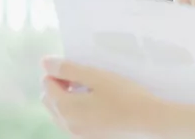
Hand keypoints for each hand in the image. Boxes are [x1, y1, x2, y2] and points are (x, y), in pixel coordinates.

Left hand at [41, 56, 162, 137]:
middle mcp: (67, 124)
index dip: (60, 71)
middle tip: (83, 78)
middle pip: (49, 100)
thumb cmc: (125, 95)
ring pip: (59, 113)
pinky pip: (72, 122)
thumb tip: (45, 62)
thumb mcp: (97, 77)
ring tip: (90, 90)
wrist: (149, 119)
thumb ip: (69, 69)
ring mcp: (78, 134)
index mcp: (65, 107)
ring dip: (66, 99)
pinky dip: (76, 111)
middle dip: (59, 86)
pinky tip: (96, 105)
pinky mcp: (89, 138)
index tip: (80, 68)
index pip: (47, 83)